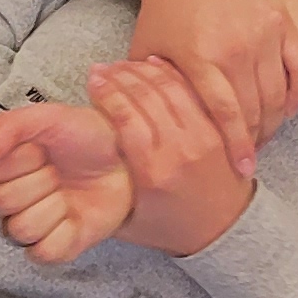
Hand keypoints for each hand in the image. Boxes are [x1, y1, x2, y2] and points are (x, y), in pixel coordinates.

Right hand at [0, 99, 137, 267]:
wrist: (126, 159)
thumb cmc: (84, 136)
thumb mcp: (46, 117)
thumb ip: (6, 128)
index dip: (15, 159)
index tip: (39, 148)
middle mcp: (5, 200)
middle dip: (37, 180)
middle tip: (57, 169)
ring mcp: (28, 225)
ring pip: (20, 229)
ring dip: (52, 205)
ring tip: (68, 191)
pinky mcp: (53, 248)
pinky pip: (42, 253)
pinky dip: (63, 233)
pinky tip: (75, 215)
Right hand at [88, 58, 254, 257]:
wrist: (224, 233)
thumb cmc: (170, 227)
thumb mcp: (125, 219)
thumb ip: (100, 190)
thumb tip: (73, 156)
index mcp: (152, 173)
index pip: (125, 117)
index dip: (107, 92)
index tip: (93, 80)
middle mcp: (179, 152)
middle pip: (146, 98)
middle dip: (121, 75)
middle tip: (103, 68)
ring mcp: (203, 139)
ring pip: (170, 89)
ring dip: (144, 70)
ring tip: (123, 64)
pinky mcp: (220, 131)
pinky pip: (193, 93)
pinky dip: (172, 75)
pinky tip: (156, 64)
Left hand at [134, 0, 297, 175]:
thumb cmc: (165, 8)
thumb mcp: (145, 50)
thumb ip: (146, 91)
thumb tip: (143, 132)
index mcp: (201, 58)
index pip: (228, 116)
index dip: (237, 147)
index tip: (243, 169)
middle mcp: (237, 47)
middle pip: (257, 109)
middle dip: (256, 139)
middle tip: (250, 154)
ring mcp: (264, 32)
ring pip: (280, 92)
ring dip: (275, 120)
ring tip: (265, 135)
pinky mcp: (281, 19)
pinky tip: (288, 108)